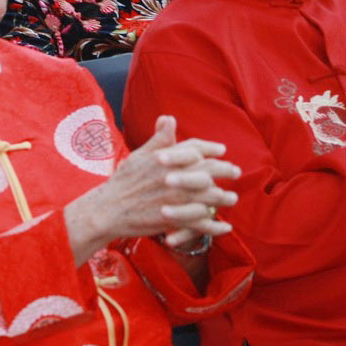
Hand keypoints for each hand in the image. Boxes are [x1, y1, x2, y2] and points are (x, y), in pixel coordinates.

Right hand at [66, 117, 239, 255]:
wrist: (109, 210)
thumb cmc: (123, 182)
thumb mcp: (140, 155)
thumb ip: (159, 139)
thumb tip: (169, 118)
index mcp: (168, 158)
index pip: (196, 148)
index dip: (211, 148)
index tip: (222, 150)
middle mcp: (177, 176)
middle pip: (209, 170)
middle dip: (226, 170)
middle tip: (236, 172)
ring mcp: (178, 198)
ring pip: (210, 197)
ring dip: (224, 198)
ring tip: (232, 199)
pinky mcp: (176, 219)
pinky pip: (202, 223)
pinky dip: (215, 226)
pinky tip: (225, 227)